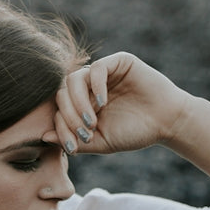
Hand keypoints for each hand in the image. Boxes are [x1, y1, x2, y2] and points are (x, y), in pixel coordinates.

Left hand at [45, 52, 193, 155]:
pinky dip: (96, 86)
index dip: (61, 127)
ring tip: (93, 120)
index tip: (75, 146)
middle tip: (85, 132)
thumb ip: (73, 139)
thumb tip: (43, 137)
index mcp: (82, 103)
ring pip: (74, 79)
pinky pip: (97, 68)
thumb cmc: (135, 133)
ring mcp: (103, 73)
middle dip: (69, 116)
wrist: (166, 123)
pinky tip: (103, 103)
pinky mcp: (119, 62)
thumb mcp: (101, 142)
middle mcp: (90, 86)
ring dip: (78, 102)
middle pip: (62, 92)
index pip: (59, 109)